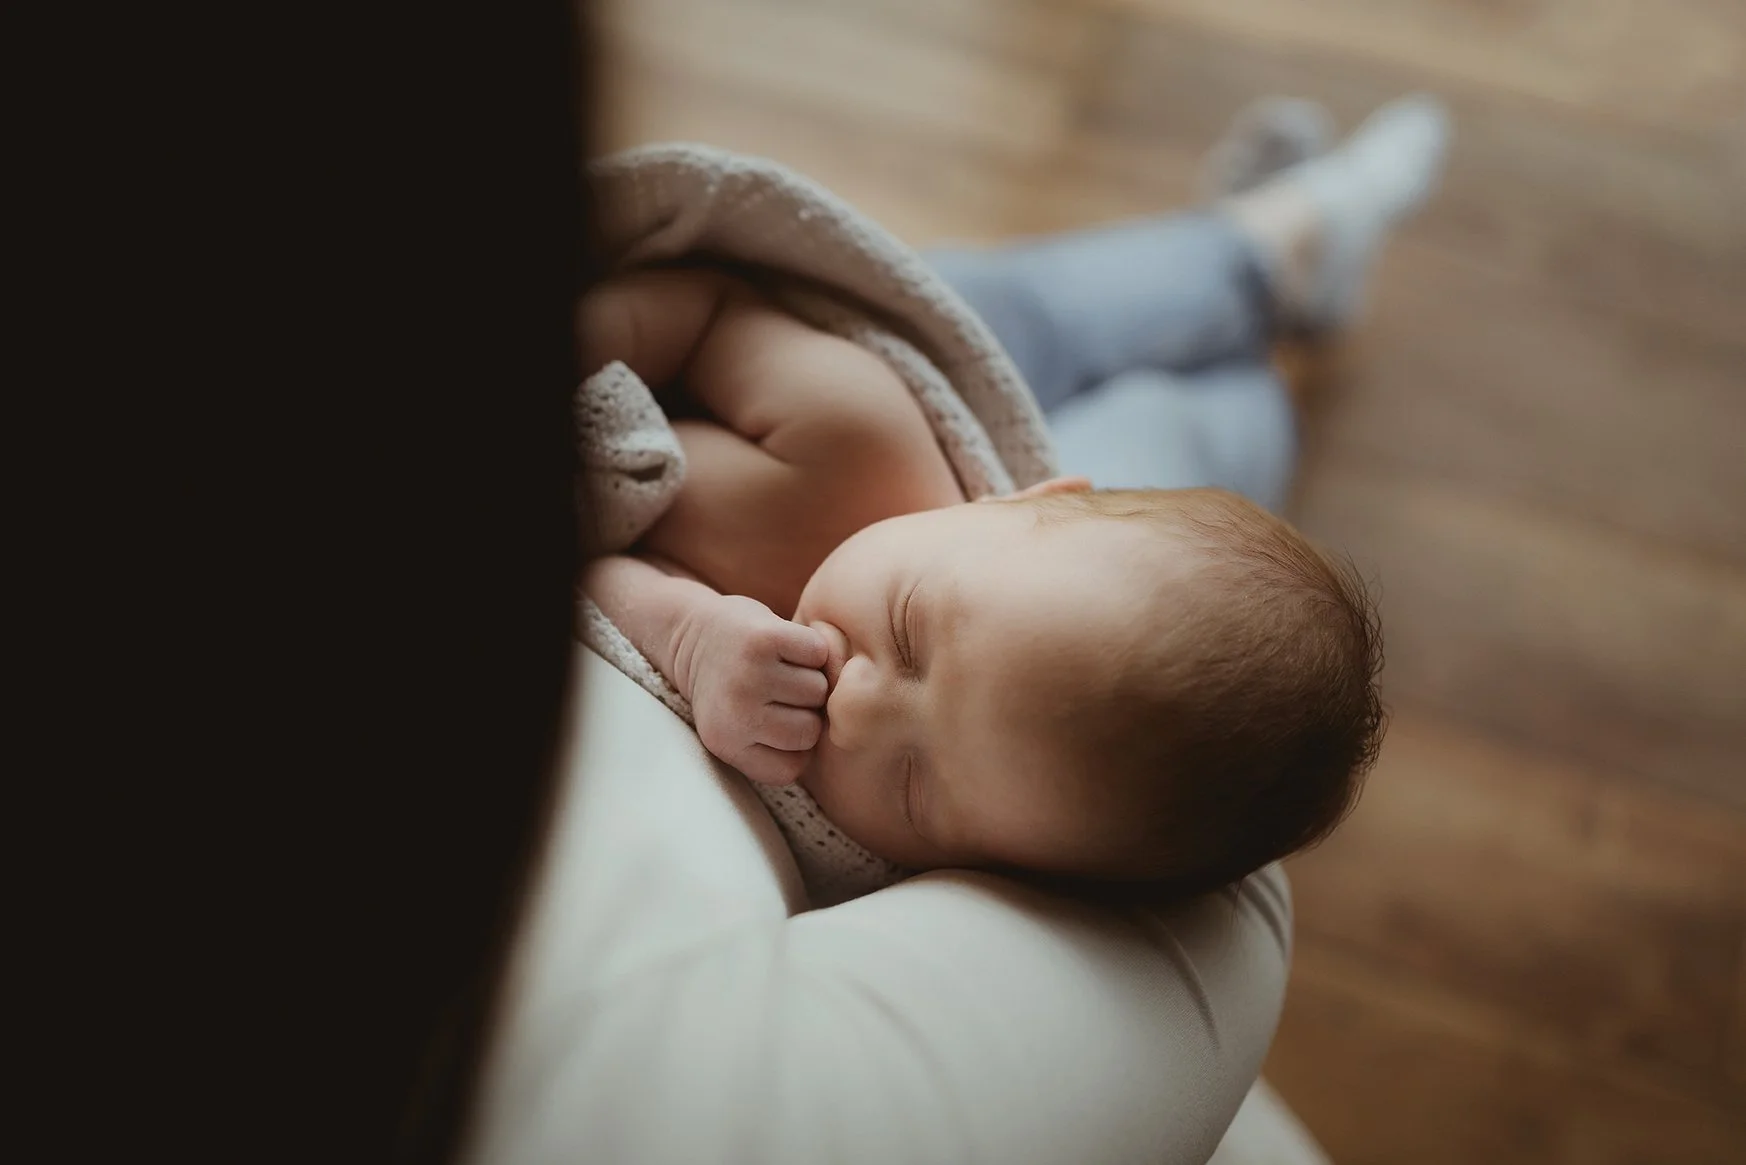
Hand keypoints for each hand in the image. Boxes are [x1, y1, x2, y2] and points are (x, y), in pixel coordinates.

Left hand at [671, 594, 829, 784]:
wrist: (691, 632)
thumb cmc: (728, 686)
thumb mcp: (739, 729)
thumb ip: (780, 745)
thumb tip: (852, 730)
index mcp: (726, 744)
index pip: (792, 767)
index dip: (793, 746)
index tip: (774, 724)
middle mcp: (735, 712)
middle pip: (811, 730)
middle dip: (804, 711)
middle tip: (778, 692)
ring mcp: (750, 674)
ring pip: (820, 691)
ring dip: (810, 677)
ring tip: (782, 668)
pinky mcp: (765, 637)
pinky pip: (820, 653)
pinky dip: (811, 648)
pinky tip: (786, 646)